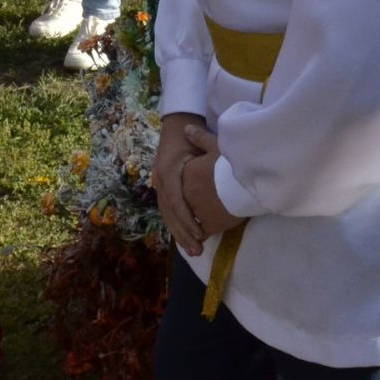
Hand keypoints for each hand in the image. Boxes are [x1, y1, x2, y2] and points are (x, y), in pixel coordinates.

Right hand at [154, 113, 208, 255]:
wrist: (175, 128)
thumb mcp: (199, 141)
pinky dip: (177, 228)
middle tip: (197, 250)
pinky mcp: (165, 192)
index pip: (176, 200)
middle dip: (183, 233)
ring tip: (193, 251)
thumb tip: (219, 161)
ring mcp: (160, 187)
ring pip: (167, 216)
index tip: (200, 233)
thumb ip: (205, 149)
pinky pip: (169, 214)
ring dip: (180, 235)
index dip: (187, 218)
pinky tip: (187, 241)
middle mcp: (161, 181)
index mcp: (168, 172)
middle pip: (170, 213)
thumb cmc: (191, 136)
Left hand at [180, 126, 245, 242]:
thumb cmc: (235, 160)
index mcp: (186, 175)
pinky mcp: (210, 224)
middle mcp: (187, 194)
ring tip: (196, 235)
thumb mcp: (217, 144)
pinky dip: (201, 235)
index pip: (179, 186)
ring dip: (191, 228)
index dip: (184, 192)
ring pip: (190, 221)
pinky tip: (202, 239)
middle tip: (192, 218)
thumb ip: (200, 138)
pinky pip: (202, 232)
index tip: (190, 196)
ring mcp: (197, 210)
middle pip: (183, 206)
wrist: (251, 178)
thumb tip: (185, 129)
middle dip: (185, 214)